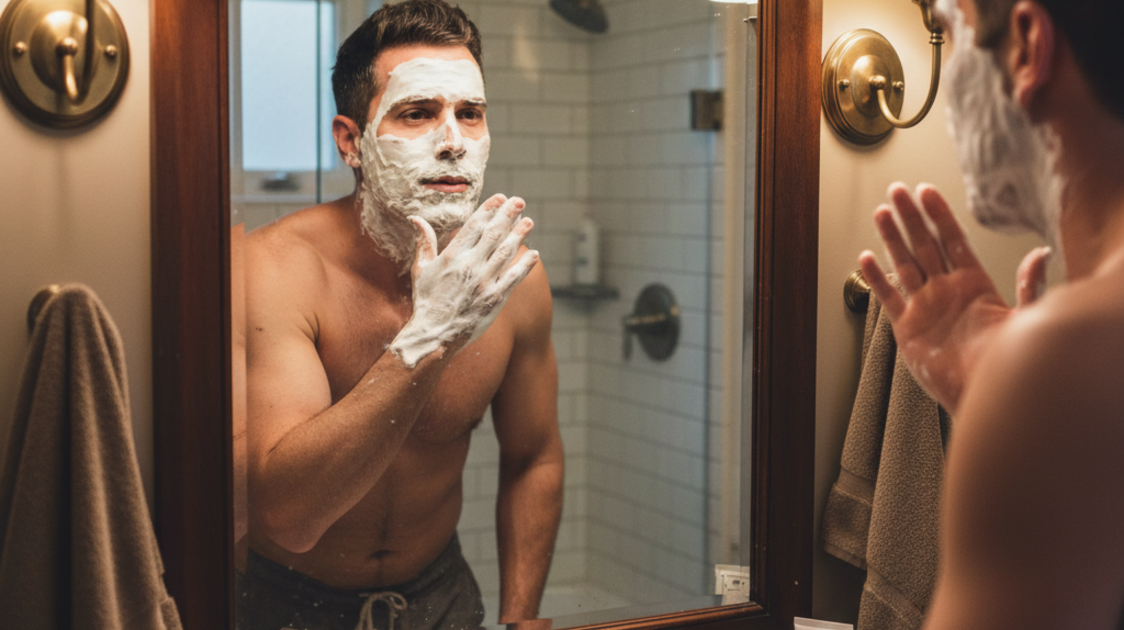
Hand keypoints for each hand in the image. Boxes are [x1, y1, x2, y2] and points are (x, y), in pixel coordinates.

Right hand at [389, 194, 538, 367]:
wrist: (435, 335)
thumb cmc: (427, 302)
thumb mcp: (421, 270)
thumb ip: (424, 243)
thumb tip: (416, 218)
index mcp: (451, 257)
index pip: (474, 226)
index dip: (489, 210)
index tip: (500, 198)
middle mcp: (469, 266)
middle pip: (493, 234)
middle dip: (508, 215)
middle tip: (520, 201)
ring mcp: (484, 283)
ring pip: (506, 252)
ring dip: (519, 235)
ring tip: (529, 221)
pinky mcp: (495, 299)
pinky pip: (514, 277)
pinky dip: (525, 264)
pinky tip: (534, 254)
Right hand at [858, 182, 1049, 411]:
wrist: (982, 392)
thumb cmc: (1006, 360)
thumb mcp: (1026, 318)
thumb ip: (1030, 284)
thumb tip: (1040, 253)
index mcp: (974, 284)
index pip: (953, 239)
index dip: (940, 215)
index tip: (926, 191)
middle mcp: (946, 291)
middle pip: (925, 245)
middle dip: (911, 216)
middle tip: (897, 191)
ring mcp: (925, 307)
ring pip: (904, 263)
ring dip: (892, 238)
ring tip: (882, 213)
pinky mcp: (906, 328)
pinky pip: (888, 297)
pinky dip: (876, 279)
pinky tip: (867, 259)